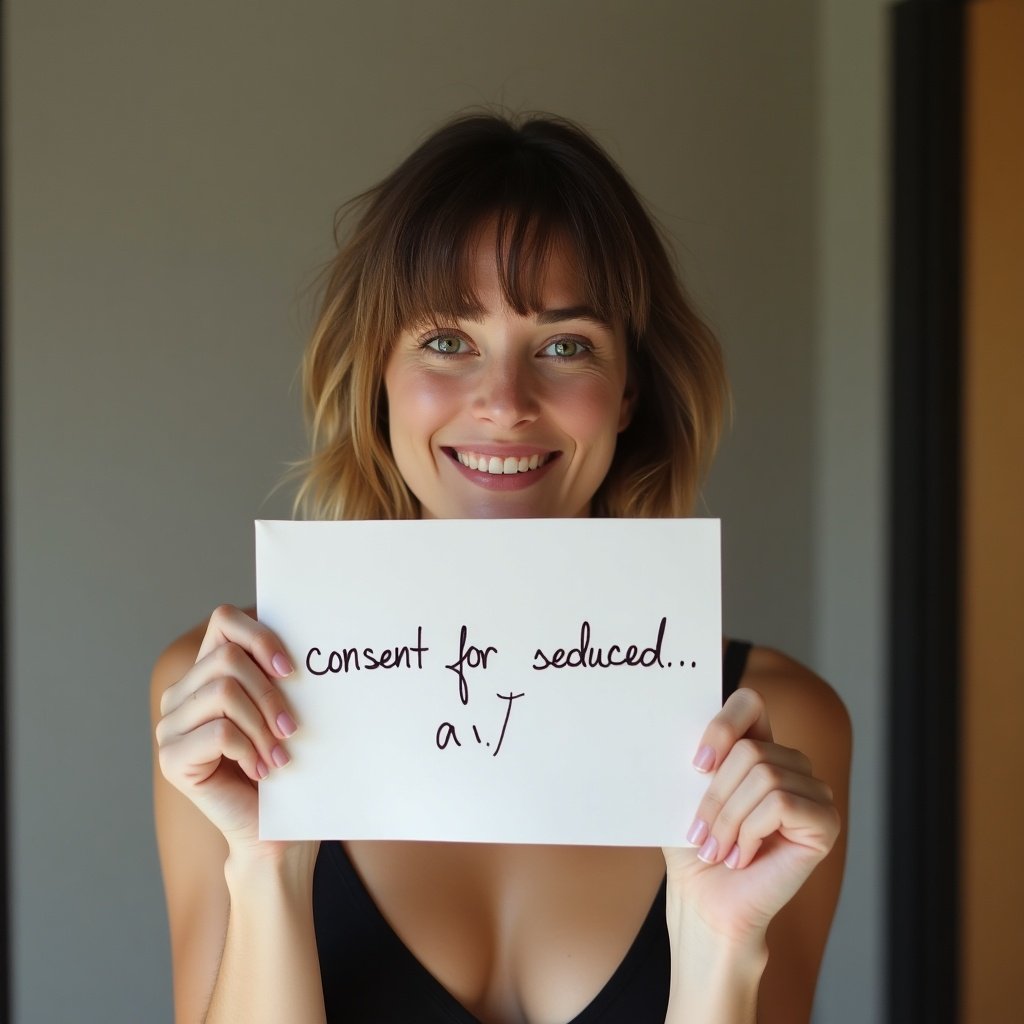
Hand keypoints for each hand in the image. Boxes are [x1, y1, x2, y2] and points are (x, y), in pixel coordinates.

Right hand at [155, 604, 303, 858]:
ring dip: (262, 724)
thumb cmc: (285, 765)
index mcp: (205, 672)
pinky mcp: (171, 759)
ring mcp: (169, 727)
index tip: (291, 670)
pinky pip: (219, 731)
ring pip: (224, 692)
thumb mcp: (283, 707)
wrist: (273, 830)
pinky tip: (262, 770)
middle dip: (270, 693)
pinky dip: (250, 749)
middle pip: (228, 659)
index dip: (260, 635)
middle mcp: (180, 694)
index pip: (224, 620)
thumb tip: (308, 634)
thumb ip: (277, 671)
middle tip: (292, 728)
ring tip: (280, 753)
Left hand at [662, 688, 840, 945]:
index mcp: (758, 747)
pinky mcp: (825, 821)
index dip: (723, 725)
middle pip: (751, 750)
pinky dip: (752, 832)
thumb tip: (667, 722)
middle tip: (700, 833)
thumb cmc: (695, 846)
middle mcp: (791, 764)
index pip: (749, 702)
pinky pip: (782, 802)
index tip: (697, 765)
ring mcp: (813, 791)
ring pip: (765, 776)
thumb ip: (694, 755)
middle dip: (716, 796)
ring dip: (729, 819)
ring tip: (718, 849)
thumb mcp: (686, 791)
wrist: (705, 901)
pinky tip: (743, 857)